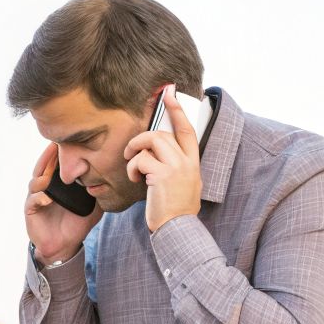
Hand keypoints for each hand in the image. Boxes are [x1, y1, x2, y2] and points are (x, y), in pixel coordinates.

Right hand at [25, 141, 101, 264]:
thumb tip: (114, 177)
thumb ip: (99, 191)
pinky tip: (47, 197)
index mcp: (57, 183)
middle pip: (42, 167)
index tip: (68, 141)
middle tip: (54, 145)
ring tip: (50, 172)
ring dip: (42, 176)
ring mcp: (36, 198)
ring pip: (35, 182)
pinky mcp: (31, 211)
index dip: (59, 152)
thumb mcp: (92, 205)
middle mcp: (44, 187)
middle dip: (48, 156)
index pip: (56, 163)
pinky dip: (40, 198)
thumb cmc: (76, 223)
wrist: (64, 245)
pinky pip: (33, 201)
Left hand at [124, 84, 202, 232]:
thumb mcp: (183, 185)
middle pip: (163, 133)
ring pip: (152, 140)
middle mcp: (187, 162)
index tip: (170, 93)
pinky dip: (132, 168)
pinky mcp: (162, 175)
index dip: (178, 110)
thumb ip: (176, 167)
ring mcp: (176, 167)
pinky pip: (141, 159)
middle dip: (142, 138)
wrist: (177, 230)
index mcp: (193, 163)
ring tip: (132, 167)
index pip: (187, 130)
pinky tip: (134, 180)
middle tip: (131, 151)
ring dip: (135, 150)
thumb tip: (157, 156)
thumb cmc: (175, 211)